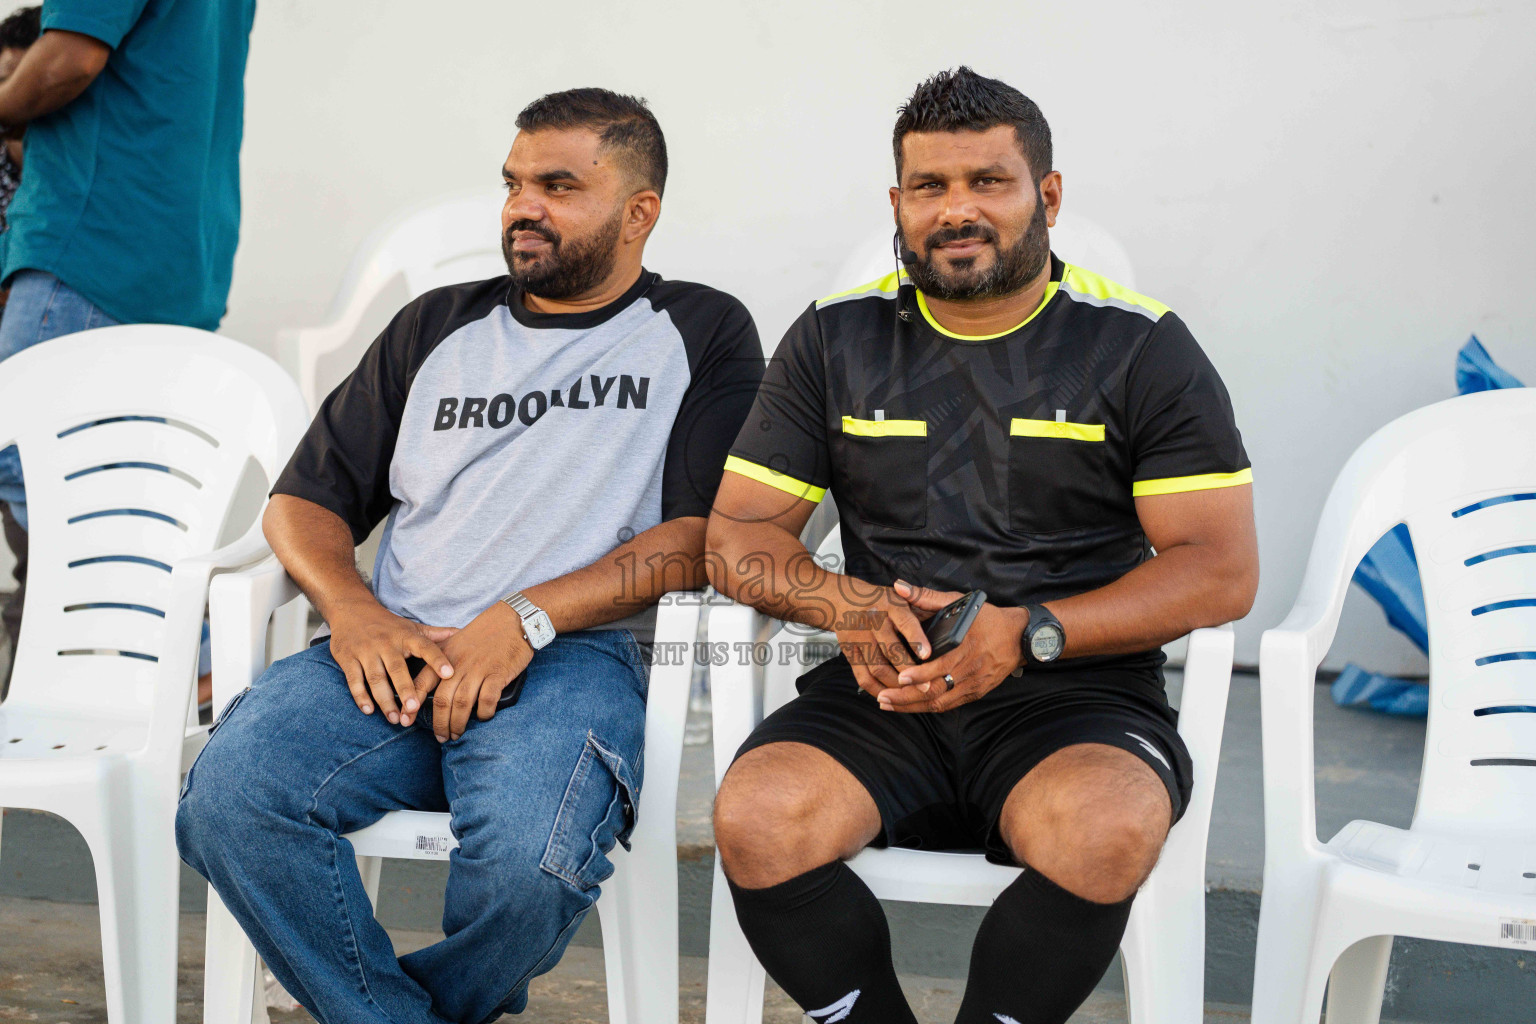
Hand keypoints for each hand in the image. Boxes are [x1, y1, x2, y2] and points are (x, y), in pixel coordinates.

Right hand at [328, 599, 456, 726]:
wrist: (350, 609)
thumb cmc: (387, 624)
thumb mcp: (411, 627)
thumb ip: (434, 634)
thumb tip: (460, 633)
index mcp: (406, 636)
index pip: (425, 647)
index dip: (438, 659)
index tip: (449, 674)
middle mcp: (386, 643)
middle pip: (397, 669)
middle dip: (405, 689)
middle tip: (414, 709)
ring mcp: (365, 651)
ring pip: (375, 678)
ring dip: (384, 699)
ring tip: (395, 718)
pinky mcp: (347, 658)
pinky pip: (354, 679)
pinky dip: (360, 696)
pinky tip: (369, 710)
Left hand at [414, 602, 534, 742]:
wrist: (513, 619)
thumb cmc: (485, 632)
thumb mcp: (456, 642)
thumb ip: (443, 661)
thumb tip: (434, 686)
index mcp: (445, 657)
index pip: (422, 683)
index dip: (412, 705)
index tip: (405, 721)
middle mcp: (458, 665)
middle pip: (442, 700)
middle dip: (439, 723)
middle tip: (440, 737)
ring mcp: (478, 670)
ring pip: (462, 704)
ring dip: (458, 724)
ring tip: (457, 734)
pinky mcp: (498, 674)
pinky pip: (487, 700)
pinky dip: (484, 713)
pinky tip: (483, 717)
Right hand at [830, 579, 930, 699]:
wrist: (844, 600)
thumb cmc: (880, 601)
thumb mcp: (902, 596)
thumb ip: (923, 603)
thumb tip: (946, 616)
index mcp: (891, 605)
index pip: (905, 622)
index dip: (916, 639)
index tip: (927, 655)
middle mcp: (874, 621)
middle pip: (891, 650)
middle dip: (909, 670)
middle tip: (926, 686)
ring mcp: (859, 638)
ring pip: (878, 667)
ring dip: (895, 684)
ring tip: (911, 693)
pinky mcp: (850, 652)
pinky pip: (862, 677)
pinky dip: (876, 690)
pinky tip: (889, 695)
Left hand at [875, 581, 1026, 713]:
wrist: (1020, 636)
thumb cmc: (988, 617)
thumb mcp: (960, 601)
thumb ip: (927, 596)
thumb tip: (899, 587)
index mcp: (965, 647)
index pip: (940, 667)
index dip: (919, 675)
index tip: (899, 677)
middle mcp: (970, 669)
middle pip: (936, 690)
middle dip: (907, 697)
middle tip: (882, 698)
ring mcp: (974, 684)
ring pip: (941, 702)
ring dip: (914, 706)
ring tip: (889, 704)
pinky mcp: (976, 692)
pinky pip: (950, 705)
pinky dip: (929, 707)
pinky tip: (911, 706)